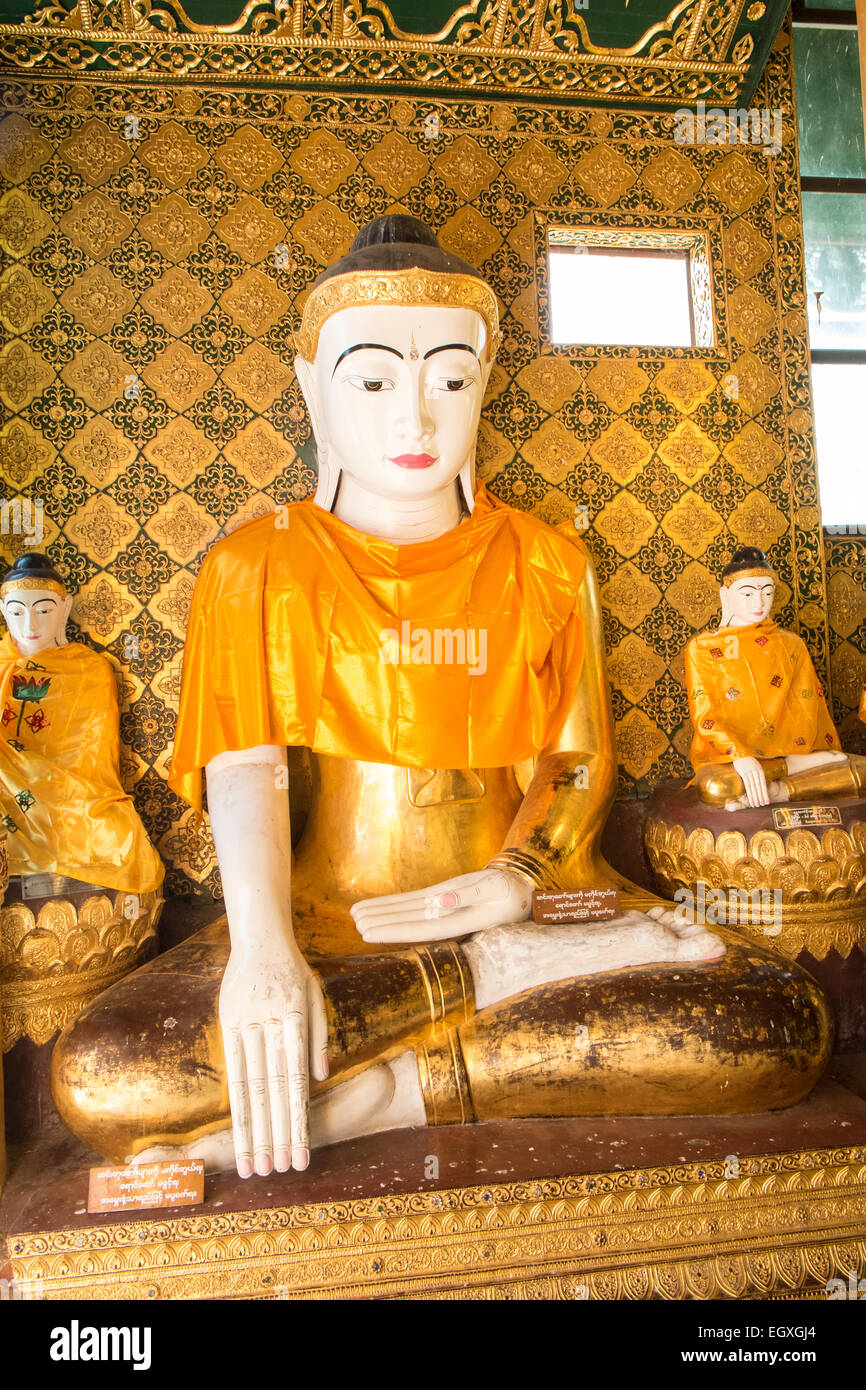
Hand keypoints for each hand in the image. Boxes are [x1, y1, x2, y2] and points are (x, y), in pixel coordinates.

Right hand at [218, 939, 327, 1178]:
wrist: (259, 937)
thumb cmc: (294, 970)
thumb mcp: (316, 996)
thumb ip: (319, 1037)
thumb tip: (322, 1078)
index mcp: (294, 1018)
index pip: (295, 1082)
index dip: (296, 1122)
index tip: (300, 1157)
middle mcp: (268, 1024)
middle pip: (271, 1090)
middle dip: (275, 1135)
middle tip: (279, 1172)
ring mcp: (244, 1024)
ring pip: (249, 1085)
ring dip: (253, 1128)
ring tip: (256, 1165)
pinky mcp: (227, 1023)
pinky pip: (232, 1069)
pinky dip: (236, 1102)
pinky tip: (240, 1128)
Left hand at [351, 868, 532, 945]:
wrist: (523, 891)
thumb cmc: (513, 892)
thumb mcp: (496, 890)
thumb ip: (469, 896)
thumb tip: (440, 901)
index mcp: (461, 921)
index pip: (421, 929)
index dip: (393, 931)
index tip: (369, 932)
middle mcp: (447, 918)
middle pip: (408, 922)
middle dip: (382, 923)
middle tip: (354, 923)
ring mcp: (444, 908)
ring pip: (408, 912)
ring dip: (383, 914)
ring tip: (356, 916)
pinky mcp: (444, 898)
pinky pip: (416, 902)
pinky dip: (396, 904)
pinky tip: (379, 906)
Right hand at [733, 756, 769, 807]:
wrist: (738, 751)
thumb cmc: (745, 759)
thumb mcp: (754, 764)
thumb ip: (756, 772)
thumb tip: (759, 782)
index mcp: (760, 770)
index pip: (763, 784)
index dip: (765, 793)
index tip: (767, 802)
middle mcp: (756, 771)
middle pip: (759, 786)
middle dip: (761, 797)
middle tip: (762, 805)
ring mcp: (749, 772)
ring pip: (754, 787)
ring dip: (755, 797)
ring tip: (756, 805)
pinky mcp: (743, 772)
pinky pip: (747, 784)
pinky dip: (749, 792)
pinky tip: (750, 798)